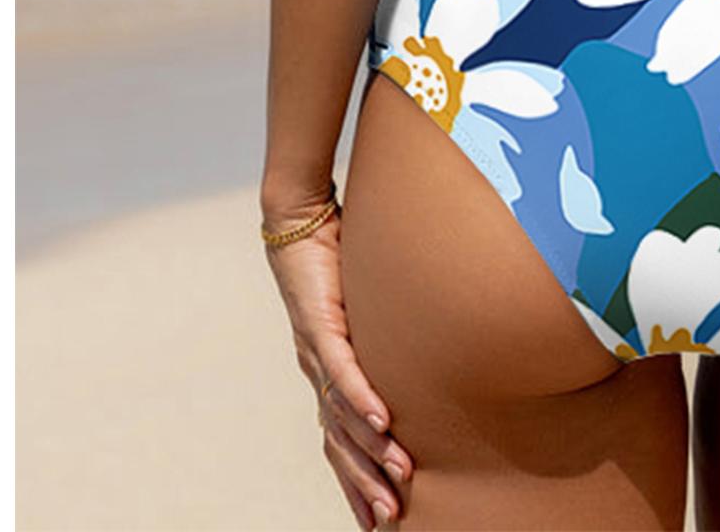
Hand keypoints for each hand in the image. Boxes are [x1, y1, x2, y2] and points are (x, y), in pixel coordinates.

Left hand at [262, 194, 415, 527]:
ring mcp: (316, 350)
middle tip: (390, 519)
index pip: (338, 440)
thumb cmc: (335, 256)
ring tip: (399, 479)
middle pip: (340, 442)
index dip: (355, 480)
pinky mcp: (321, 324)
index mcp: (326, 370)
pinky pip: (343, 370)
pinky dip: (361, 400)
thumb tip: (422, 342)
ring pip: (344, 415)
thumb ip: (385, 330)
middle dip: (365, 483)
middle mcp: (317, 369)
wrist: (297, 218)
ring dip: (372, 449)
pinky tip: (382, 423)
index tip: (377, 518)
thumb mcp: (366, 305)